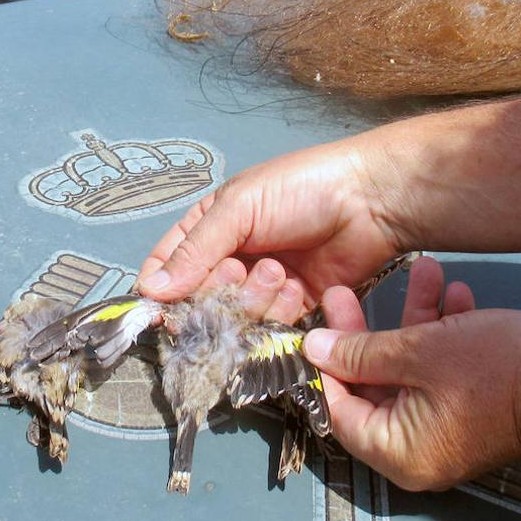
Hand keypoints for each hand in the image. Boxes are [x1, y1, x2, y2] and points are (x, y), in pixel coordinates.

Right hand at [136, 139, 404, 307]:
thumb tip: (149, 292)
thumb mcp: (238, 209)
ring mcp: (260, 288)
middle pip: (198, 301)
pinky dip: (278, 315)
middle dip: (216, 292)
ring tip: (278, 272)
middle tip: (239, 270)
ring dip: (252, 301)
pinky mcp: (292, 309)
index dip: (160, 290)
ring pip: (233, 319)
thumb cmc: (300, 190)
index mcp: (207, 228)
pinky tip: (296, 289)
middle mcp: (229, 260)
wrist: (372, 201)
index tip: (162, 310)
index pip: (165, 267)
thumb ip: (194, 251)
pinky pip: (268, 330)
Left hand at [306, 257, 520, 490]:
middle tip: (348, 292)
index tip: (315, 328)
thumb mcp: (419, 352)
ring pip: (410, 369)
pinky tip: (454, 292)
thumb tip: (315, 349)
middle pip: (372, 385)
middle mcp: (417, 452)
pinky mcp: (471, 410)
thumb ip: (360, 353)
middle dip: (367, 330)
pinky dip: (443, 334)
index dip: (324, 365)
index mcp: (397, 452)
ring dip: (413, 320)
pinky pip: (441, 372)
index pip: (338, 410)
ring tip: (419, 273)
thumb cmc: (502, 371)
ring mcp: (445, 431)